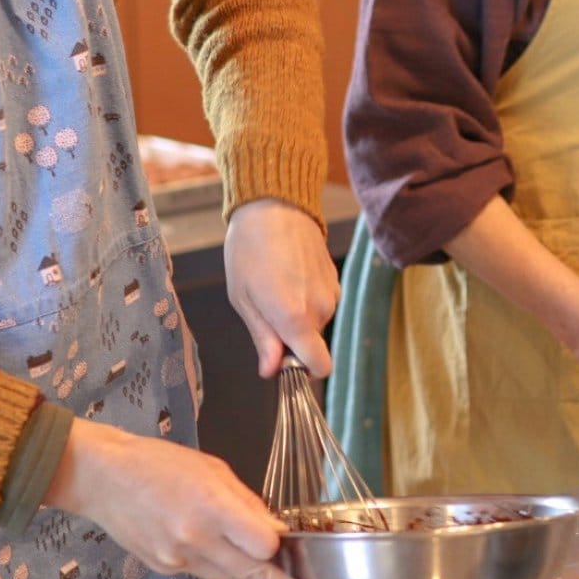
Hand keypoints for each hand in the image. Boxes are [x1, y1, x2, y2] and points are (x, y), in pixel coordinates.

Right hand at [43, 418, 327, 578]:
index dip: (278, 548)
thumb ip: (247, 504)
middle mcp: (195, 540)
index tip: (289, 546)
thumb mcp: (213, 469)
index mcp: (210, 506)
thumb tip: (276, 532)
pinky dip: (230, 577)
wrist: (103, 479)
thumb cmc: (159, 464)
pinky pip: (210, 576)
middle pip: (253, 577)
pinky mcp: (167, 570)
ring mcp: (179, 560)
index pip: (261, 545)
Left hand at [224, 199, 340, 377]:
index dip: (303, 371)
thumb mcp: (243, 299)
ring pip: (317, 324)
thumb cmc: (250, 250)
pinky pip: (322, 304)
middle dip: (292, 339)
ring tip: (276, 287)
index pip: (320, 365)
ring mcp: (331, 294)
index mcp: (294, 317)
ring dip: (299, 317)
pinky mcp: (335, 280)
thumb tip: (270, 370)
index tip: (283, 362)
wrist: (275, 206)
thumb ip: (262, 338)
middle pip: (312, 345)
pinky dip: (308, 299)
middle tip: (266, 311)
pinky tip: (290, 276)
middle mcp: (319, 309)